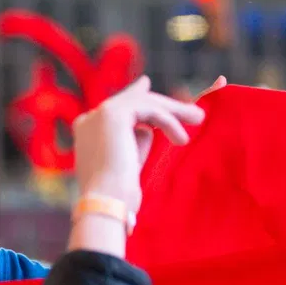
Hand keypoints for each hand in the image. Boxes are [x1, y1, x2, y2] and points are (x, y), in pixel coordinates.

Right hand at [71, 75, 208, 214]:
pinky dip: (169, 122)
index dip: (134, 94)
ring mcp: (99, 113)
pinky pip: (150, 110)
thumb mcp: (128, 160)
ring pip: (144, 103)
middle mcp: (90, 118)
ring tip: (198, 119)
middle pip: (133, 102)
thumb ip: (135, 139)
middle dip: (165, 105)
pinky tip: (181, 139)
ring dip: (174, 111)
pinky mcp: (113, 113)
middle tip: (193, 112)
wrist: (105, 201)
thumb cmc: (118, 193)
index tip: (145, 83)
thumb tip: (150, 128)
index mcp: (87, 129)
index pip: (117, 106)